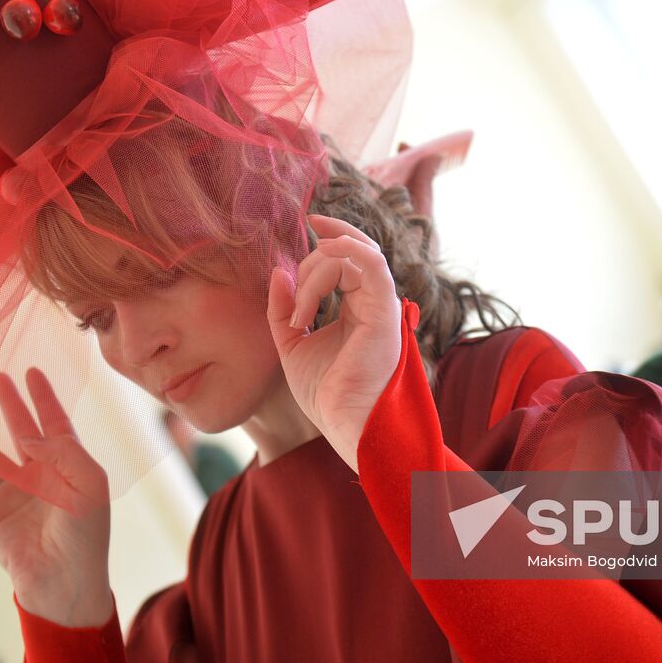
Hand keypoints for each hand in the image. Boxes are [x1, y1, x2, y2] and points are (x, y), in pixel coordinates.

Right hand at [0, 368, 112, 627]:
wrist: (64, 583)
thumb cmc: (86, 534)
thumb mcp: (89, 485)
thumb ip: (65, 452)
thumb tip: (30, 434)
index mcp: (68, 466)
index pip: (55, 423)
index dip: (44, 398)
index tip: (32, 371)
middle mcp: (39, 475)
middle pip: (19, 430)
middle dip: (8, 404)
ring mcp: (13, 494)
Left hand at [267, 214, 402, 471]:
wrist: (346, 426)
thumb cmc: (326, 395)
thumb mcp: (292, 345)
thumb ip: (283, 310)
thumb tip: (277, 272)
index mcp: (358, 308)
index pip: (345, 260)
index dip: (324, 242)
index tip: (301, 236)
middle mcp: (374, 302)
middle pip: (346, 253)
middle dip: (310, 267)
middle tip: (295, 311)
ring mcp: (382, 305)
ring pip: (353, 255)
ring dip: (317, 273)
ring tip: (301, 313)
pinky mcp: (384, 312)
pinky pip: (371, 263)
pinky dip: (347, 251)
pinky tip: (321, 262)